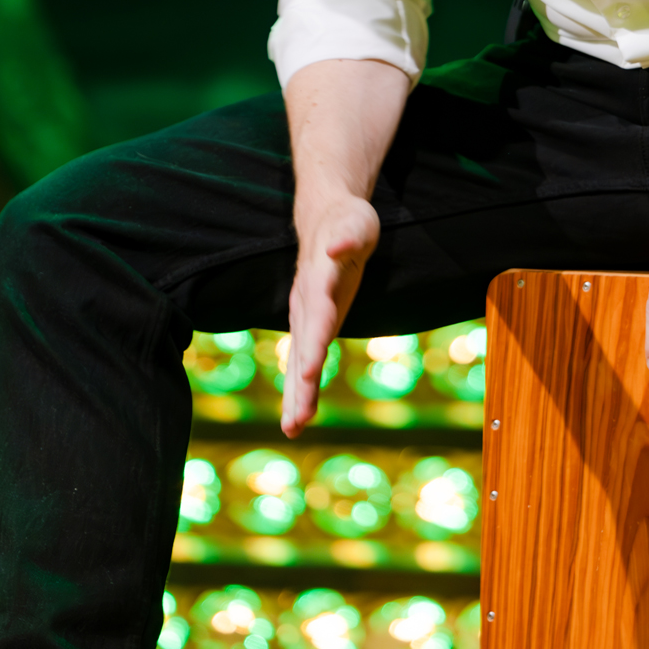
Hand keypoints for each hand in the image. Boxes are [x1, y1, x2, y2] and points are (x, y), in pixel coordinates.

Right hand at [283, 193, 379, 435]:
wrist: (327, 219)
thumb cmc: (347, 221)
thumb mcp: (355, 223)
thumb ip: (347, 237)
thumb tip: (337, 248)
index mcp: (318, 281)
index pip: (317, 316)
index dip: (314, 344)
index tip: (312, 372)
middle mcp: (306, 304)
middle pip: (302, 349)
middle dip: (299, 385)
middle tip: (296, 421)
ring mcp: (306, 316)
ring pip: (298, 361)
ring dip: (295, 396)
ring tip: (292, 429)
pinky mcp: (313, 325)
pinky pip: (304, 361)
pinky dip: (301, 389)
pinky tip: (298, 418)